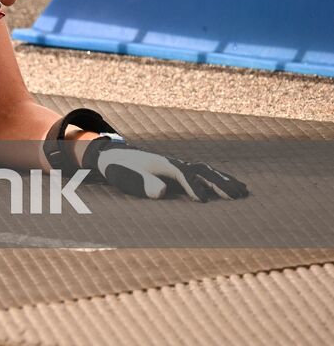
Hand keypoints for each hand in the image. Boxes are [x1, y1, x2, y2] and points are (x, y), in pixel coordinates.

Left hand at [86, 140, 248, 201]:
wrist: (114, 157)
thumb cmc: (123, 170)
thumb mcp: (130, 178)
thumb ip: (146, 185)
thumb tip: (163, 192)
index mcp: (165, 165)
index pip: (185, 176)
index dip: (194, 188)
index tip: (205, 201)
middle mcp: (176, 163)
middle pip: (203, 171)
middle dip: (220, 183)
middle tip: (239, 196)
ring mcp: (178, 165)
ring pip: (206, 171)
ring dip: (224, 180)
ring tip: (244, 191)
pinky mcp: (178, 170)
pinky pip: (202, 173)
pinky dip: (217, 178)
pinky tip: (228, 185)